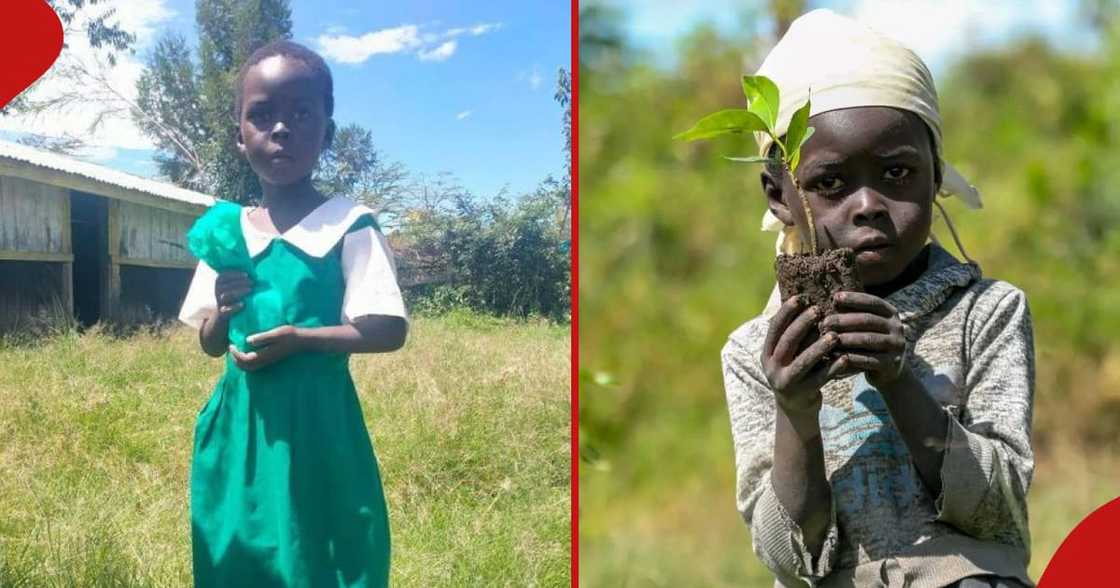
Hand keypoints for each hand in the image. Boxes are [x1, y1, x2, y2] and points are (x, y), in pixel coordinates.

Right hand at [214, 271, 251, 319]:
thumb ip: (241, 275)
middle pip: (226, 285)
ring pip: (227, 296)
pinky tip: (243, 304)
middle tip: (252, 282)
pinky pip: (226, 310)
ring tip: (250, 290)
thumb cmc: (231, 297)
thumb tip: (257, 258)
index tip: (247, 274)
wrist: (222, 317)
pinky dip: (234, 307)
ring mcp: (218, 303)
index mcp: (218, 284)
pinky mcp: (221, 314)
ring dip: (238, 292)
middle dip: (240, 282)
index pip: (223, 276)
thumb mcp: (233, 286)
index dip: (234, 274)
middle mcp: (216, 292)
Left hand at [230, 325, 302, 370]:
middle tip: (231, 348)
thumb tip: (247, 340)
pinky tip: (247, 352)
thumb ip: (262, 337)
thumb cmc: (290, 335)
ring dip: (240, 362)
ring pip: (250, 367)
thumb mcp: (276, 333)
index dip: (236, 354)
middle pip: (245, 367)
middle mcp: (265, 360)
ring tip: (236, 351)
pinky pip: (254, 364)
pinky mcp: (270, 359)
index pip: (245, 360)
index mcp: (264, 355)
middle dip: (235, 359)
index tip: (232, 344)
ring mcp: (268, 361)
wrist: (302, 341)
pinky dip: (247, 361)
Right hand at [762, 295, 846, 415]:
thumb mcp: (786, 356)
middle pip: (787, 342)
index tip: (799, 298)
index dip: (785, 313)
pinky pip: (820, 378)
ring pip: (803, 361)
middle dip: (802, 325)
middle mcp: (772, 367)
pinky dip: (833, 368)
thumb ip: (791, 336)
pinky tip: (845, 358)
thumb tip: (804, 302)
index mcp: (767, 354)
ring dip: (819, 347)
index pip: (774, 329)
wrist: (794, 408)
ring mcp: (786, 382)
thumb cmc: (795, 372)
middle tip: (818, 310)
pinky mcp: (802, 394)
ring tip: (834, 335)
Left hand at [820, 292, 907, 387]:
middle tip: (825, 322)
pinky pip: (868, 359)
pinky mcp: (891, 364)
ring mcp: (896, 346)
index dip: (855, 299)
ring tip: (829, 338)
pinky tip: (835, 355)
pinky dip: (851, 357)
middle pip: (868, 320)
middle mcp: (897, 327)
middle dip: (844, 320)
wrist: (888, 371)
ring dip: (846, 338)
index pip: (873, 302)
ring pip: (868, 339)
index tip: (836, 297)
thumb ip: (856, 314)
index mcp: (891, 314)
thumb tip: (833, 300)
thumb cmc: (870, 343)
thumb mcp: (868, 326)